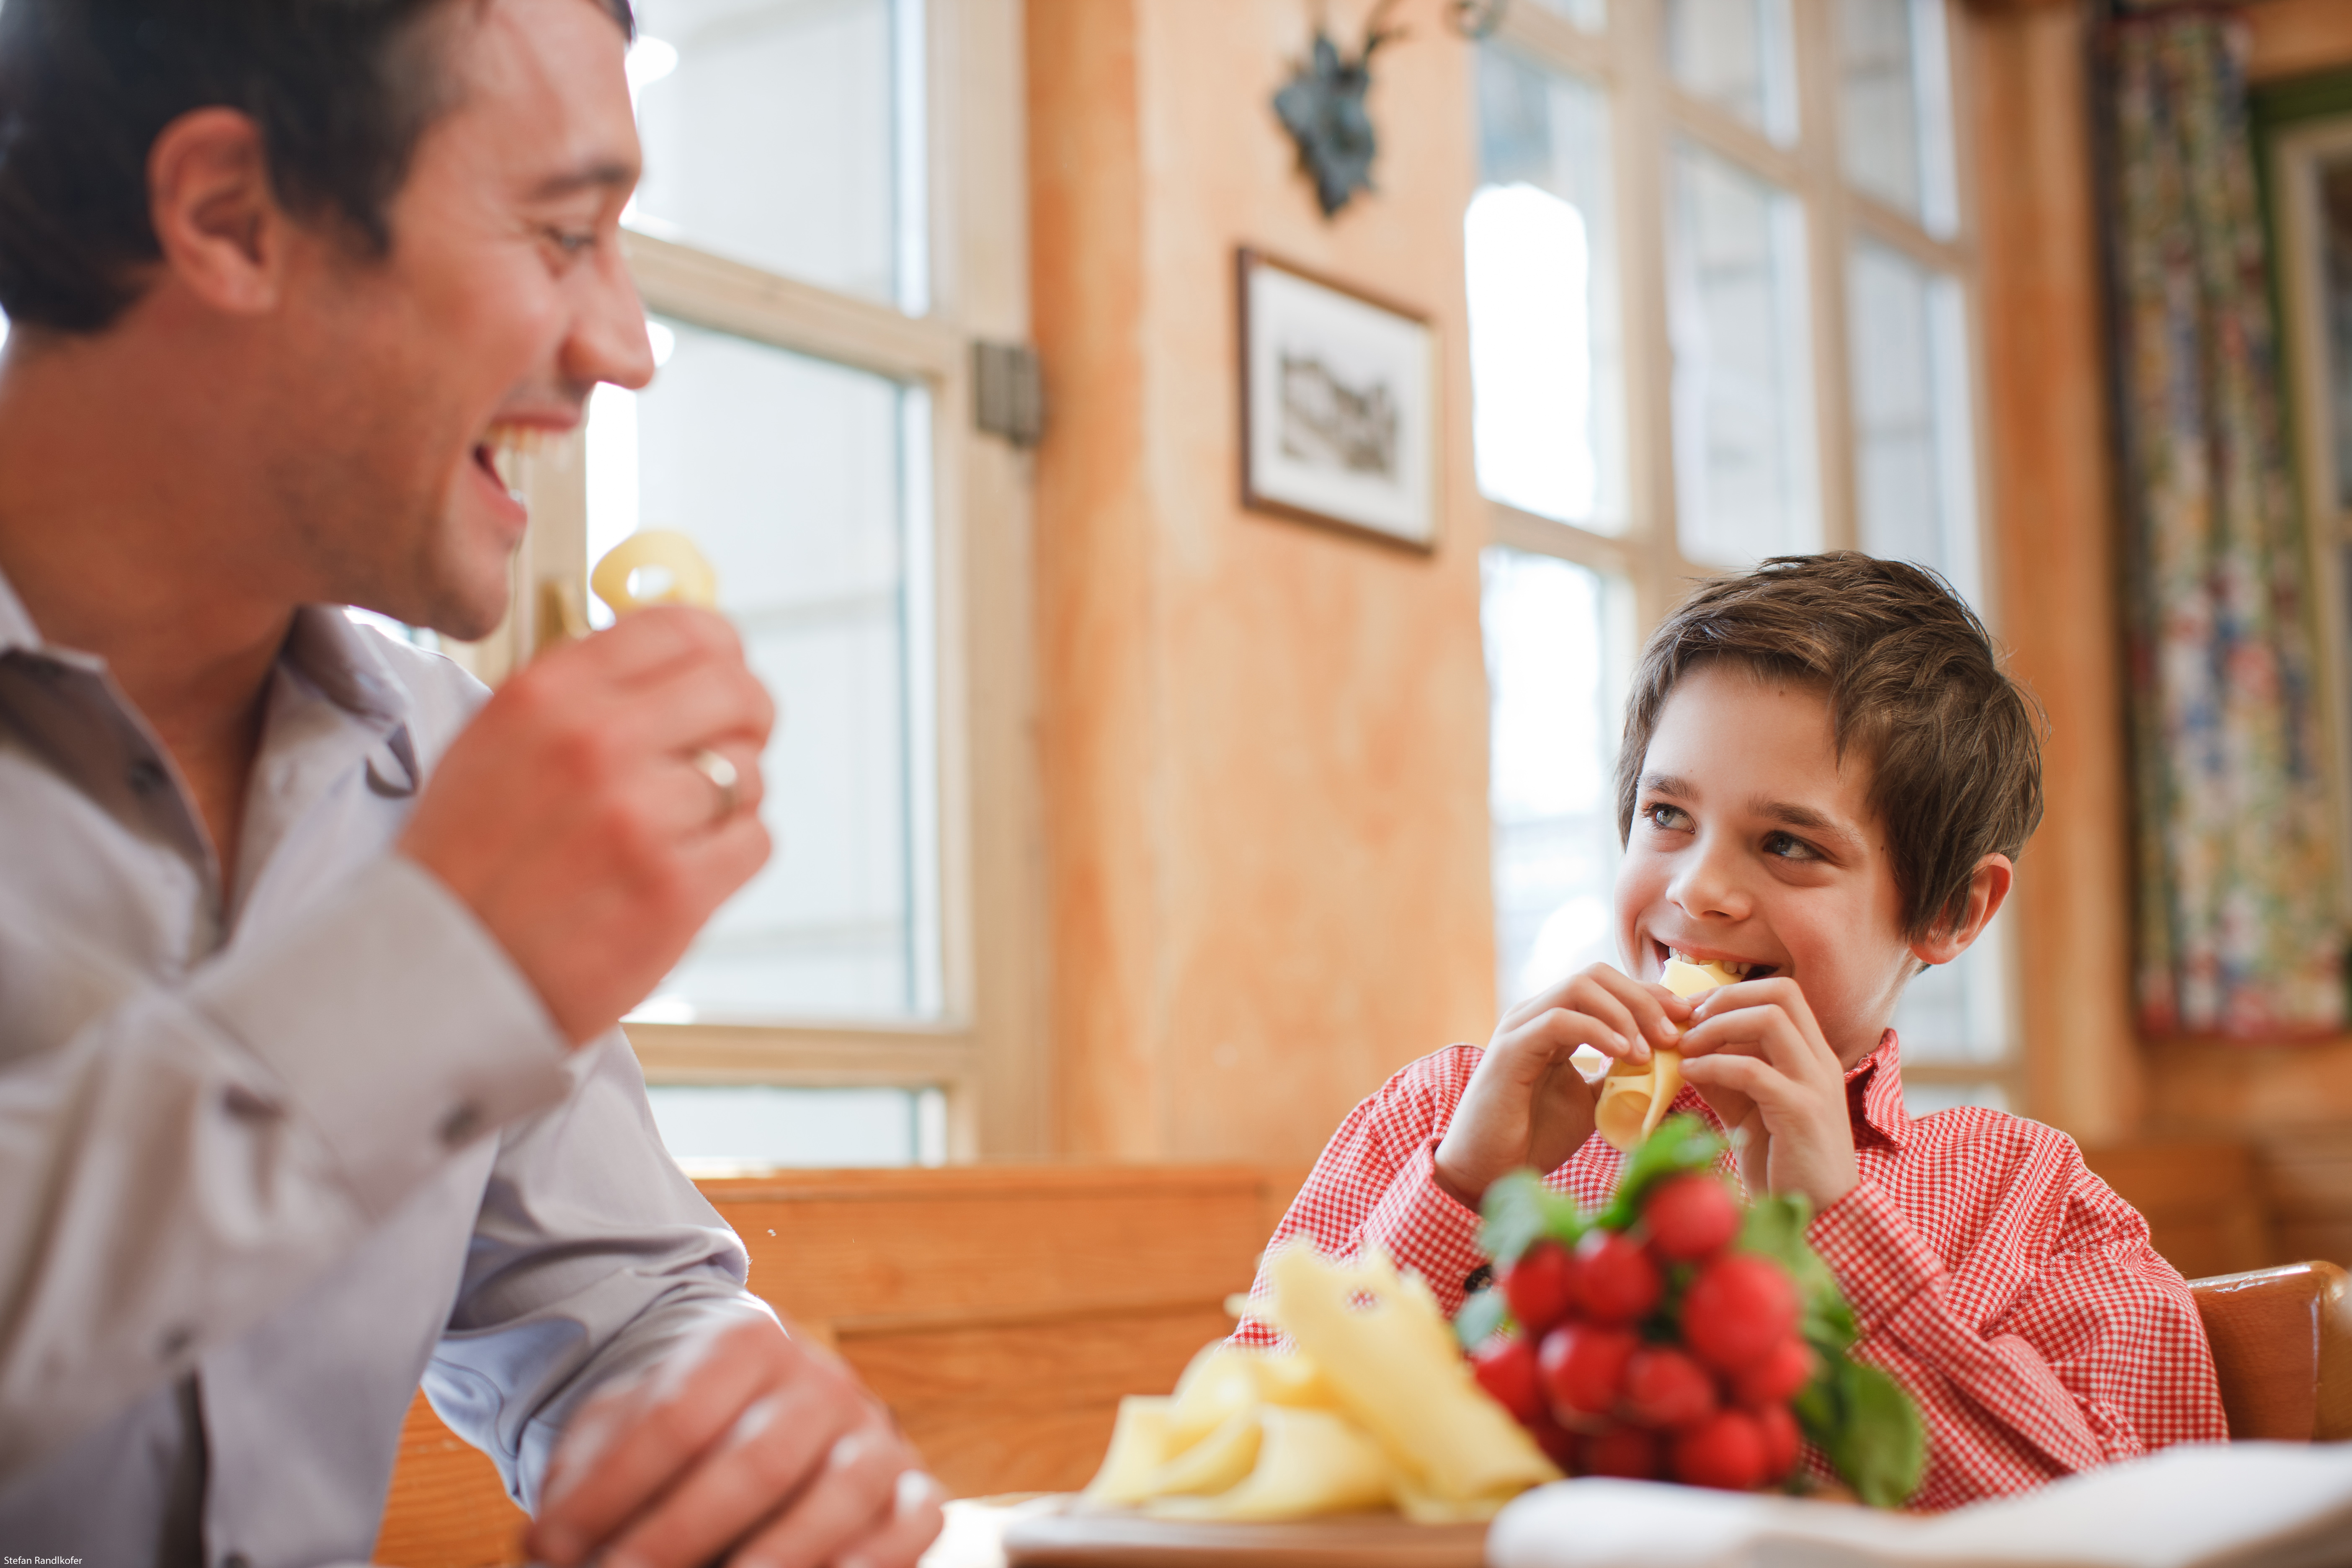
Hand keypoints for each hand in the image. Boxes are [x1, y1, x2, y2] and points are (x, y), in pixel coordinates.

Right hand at [398, 607, 774, 1045]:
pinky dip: (730, 854)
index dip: (720, 650)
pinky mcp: (675, 892)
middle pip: (737, 692)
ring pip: (749, 773)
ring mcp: (640, 820)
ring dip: (727, 799)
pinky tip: (680, 870)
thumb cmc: (468, 859)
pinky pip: (753, 841)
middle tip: (735, 742)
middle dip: (749, 717)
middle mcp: (596, 745)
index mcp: (547, 696)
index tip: (722, 673)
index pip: (681, 629)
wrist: (437, 974)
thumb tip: (676, 658)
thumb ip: (583, 690)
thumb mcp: (496, 740)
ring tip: (672, 829)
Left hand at [526, 1316, 943, 1567]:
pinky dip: (869, 1564)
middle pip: (755, 1462)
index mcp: (747, 1343)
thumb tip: (543, 1548)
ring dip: (773, 1559)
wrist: (762, 1418)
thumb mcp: (623, 1431)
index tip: (549, 1545)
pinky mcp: (914, 1490)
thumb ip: (584, 1482)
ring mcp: (874, 1434)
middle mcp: (822, 1380)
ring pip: (839, 1495)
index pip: (676, 1416)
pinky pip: (910, 1528)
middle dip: (679, 1536)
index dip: (610, 1490)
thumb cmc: (683, 1436)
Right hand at [1434, 963, 1691, 1208]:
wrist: (1489, 1173)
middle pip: (1597, 976)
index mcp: (1553, 1022)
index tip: (1688, 1019)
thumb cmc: (1535, 1138)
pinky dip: (1598, 1031)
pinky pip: (1559, 1020)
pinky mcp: (1510, 1049)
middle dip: (1644, 998)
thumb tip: (1664, 1067)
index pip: (1607, 986)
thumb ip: (1616, 1077)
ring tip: (1652, 1048)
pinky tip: (1625, 1054)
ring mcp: (1520, 1027)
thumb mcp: (1590, 1102)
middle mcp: (1534, 1014)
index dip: (1651, 996)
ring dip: (1626, 1012)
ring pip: (1580, 987)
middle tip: (1675, 1033)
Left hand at [1674, 977, 1858, 1210]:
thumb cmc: (1781, 1163)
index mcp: (1812, 1055)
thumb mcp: (1747, 1111)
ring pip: (1771, 1019)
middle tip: (1688, 1022)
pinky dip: (1714, 1065)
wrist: (1819, 1214)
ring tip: (1685, 1047)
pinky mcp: (1802, 1112)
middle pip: (1780, 992)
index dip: (1732, 992)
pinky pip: (1753, 1070)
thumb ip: (1723, 1079)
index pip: (1782, 992)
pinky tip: (1690, 1075)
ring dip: (1717, 1026)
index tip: (1693, 1011)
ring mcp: (1816, 1084)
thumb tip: (1683, 1051)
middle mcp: (1820, 1061)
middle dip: (1725, 998)